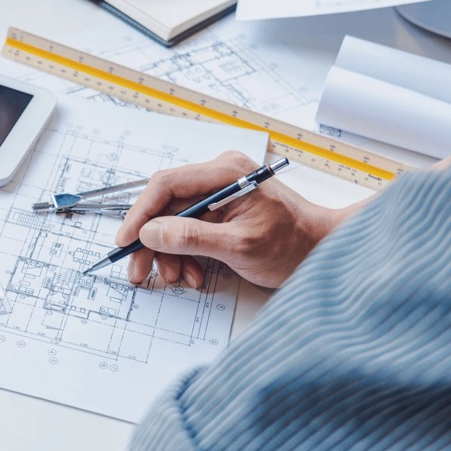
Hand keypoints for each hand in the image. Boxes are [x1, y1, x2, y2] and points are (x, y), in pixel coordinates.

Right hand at [114, 151, 348, 288]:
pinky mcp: (221, 212)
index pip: (167, 185)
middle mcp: (219, 176)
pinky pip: (190, 231)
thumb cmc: (294, 245)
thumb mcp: (240, 247)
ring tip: (179, 278)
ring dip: (170, 253)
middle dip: (152, 242)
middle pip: (166, 206)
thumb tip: (151, 232)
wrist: (324, 252)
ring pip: (175, 222)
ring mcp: (219, 193)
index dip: (140, 213)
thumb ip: (192, 238)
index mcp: (226, 173)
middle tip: (140, 271)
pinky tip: (194, 273)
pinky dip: (186, 254)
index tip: (126, 240)